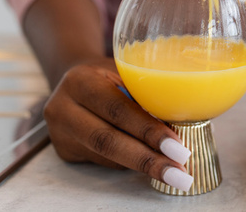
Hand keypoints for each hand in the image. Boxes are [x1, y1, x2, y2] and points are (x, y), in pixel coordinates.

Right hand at [43, 59, 193, 190]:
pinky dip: (130, 162)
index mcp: (81, 82)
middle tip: (178, 172)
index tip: (177, 147)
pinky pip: (104, 161)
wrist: (73, 80)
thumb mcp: (125, 73)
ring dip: (143, 164)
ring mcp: (60, 133)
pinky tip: (150, 161)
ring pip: (107, 156)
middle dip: (147, 159)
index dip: (148, 131)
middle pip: (108, 141)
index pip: (117, 110)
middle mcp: (63, 109)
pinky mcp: (65, 151)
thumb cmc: (109, 74)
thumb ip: (145, 93)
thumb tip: (184, 122)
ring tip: (173, 171)